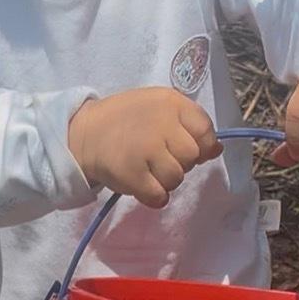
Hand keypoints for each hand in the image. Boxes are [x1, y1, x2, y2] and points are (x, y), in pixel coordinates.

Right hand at [68, 89, 221, 208]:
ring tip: (147, 170)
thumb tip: (216, 150)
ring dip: (165, 181)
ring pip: (177, 178)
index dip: (202, 146)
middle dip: (180, 163)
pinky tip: (141, 184)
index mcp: (171, 103)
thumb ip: (188, 124)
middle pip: (192, 158)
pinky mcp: (132, 173)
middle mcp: (162, 123)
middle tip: (158, 159)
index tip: (184, 150)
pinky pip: (160, 196)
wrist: (82, 133)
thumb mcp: (158, 108)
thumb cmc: (125, 120)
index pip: (205, 131)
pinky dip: (153, 196)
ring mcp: (146, 149)